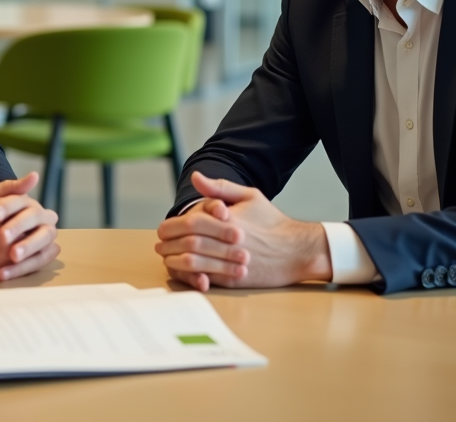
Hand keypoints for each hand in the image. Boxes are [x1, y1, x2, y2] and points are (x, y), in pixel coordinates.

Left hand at [155, 172, 331, 289]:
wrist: (296, 250)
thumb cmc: (272, 221)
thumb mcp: (250, 196)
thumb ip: (220, 187)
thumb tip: (196, 177)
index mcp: (228, 218)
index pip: (190, 222)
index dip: (171, 227)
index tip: (162, 230)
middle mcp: (228, 240)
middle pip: (188, 243)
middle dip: (169, 245)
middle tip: (159, 246)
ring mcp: (231, 261)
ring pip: (194, 263)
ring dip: (175, 262)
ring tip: (167, 259)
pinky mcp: (235, 279)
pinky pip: (207, 278)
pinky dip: (191, 276)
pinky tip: (183, 272)